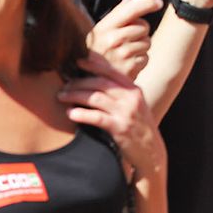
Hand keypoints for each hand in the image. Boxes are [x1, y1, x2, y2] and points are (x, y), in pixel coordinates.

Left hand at [60, 52, 166, 180]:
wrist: (150, 151)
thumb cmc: (138, 128)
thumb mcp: (135, 106)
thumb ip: (120, 95)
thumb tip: (95, 84)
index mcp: (134, 90)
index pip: (111, 72)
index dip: (94, 65)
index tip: (78, 61)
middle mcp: (131, 97)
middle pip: (100, 82)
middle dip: (79, 82)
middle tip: (64, 85)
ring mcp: (126, 112)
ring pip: (96, 97)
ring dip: (75, 95)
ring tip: (62, 97)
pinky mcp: (120, 128)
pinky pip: (97, 117)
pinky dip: (81, 114)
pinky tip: (70, 113)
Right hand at [85, 0, 161, 79]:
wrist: (89, 84)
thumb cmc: (97, 53)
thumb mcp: (101, 32)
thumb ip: (117, 13)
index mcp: (104, 27)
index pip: (132, 9)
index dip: (147, 3)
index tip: (158, 2)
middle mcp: (112, 39)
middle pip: (143, 26)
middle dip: (140, 31)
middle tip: (130, 37)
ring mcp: (122, 55)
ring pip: (147, 41)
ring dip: (140, 46)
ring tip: (125, 53)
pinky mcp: (130, 68)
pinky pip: (146, 57)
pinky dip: (139, 60)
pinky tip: (127, 64)